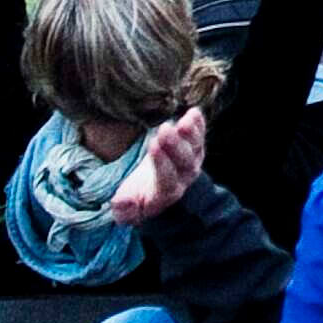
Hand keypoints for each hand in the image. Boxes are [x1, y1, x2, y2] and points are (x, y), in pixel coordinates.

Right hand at [106, 105, 213, 223]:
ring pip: (195, 147)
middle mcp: (183, 178)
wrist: (150, 187)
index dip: (162, 163)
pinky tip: (193, 112)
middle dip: (175, 145)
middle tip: (165, 129)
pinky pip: (200, 135)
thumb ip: (123, 210)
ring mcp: (192, 161)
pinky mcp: (194, 147)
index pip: (167, 179)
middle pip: (184, 162)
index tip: (153, 145)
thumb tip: (123, 203)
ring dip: (191, 133)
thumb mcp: (124, 209)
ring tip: (185, 120)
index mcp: (165, 194)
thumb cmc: (135, 197)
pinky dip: (199, 124)